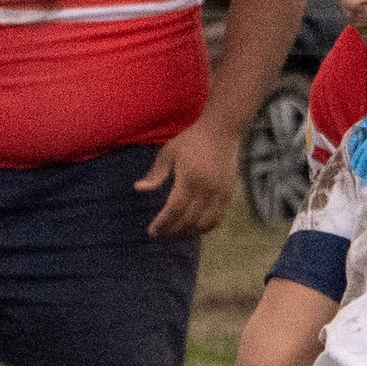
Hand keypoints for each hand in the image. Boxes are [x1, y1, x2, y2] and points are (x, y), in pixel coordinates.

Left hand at [137, 113, 240, 236]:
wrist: (222, 130)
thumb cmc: (192, 140)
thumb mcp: (169, 152)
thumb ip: (156, 173)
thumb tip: (138, 188)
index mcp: (189, 179)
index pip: (174, 209)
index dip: (163, 223)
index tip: (152, 231)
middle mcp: (206, 189)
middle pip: (188, 220)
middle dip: (172, 231)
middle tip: (161, 234)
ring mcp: (219, 193)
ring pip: (203, 224)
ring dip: (188, 233)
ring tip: (175, 235)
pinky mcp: (228, 194)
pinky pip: (217, 219)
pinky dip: (205, 228)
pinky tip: (194, 229)